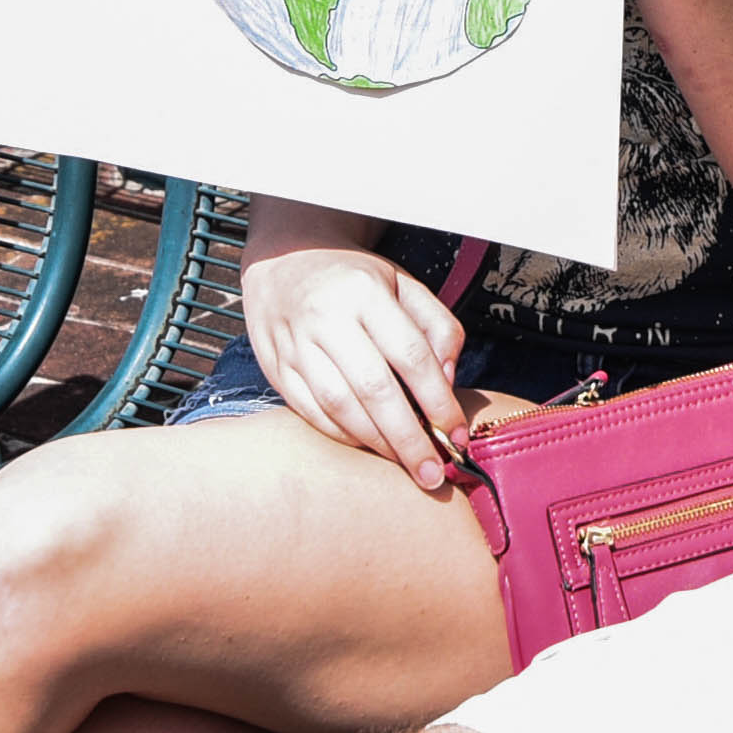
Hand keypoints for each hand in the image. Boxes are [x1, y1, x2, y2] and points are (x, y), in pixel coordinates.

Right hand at [237, 239, 474, 491]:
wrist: (282, 259)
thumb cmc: (354, 279)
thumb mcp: (404, 285)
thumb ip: (437, 328)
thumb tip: (447, 383)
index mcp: (364, 292)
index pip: (410, 355)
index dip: (438, 401)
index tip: (457, 435)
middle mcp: (325, 317)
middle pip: (374, 389)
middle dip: (408, 438)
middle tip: (434, 473)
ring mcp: (295, 344)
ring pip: (339, 406)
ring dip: (376, 443)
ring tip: (405, 465)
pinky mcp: (275, 367)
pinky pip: (311, 412)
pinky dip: (343, 436)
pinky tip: (369, 446)